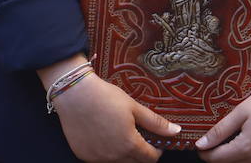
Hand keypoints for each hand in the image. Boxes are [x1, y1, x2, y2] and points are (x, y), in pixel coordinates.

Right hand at [51, 73, 178, 162]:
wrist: (75, 93)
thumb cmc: (106, 97)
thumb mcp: (134, 107)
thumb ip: (155, 123)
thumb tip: (176, 131)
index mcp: (129, 144)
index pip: (150, 159)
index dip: (156, 150)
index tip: (155, 141)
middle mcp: (113, 156)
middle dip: (140, 153)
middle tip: (138, 135)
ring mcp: (97, 158)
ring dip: (123, 154)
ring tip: (119, 133)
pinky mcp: (83, 155)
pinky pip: (100, 159)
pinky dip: (105, 152)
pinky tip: (104, 135)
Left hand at [195, 78, 250, 161]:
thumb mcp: (241, 111)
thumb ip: (220, 131)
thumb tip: (201, 145)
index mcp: (246, 148)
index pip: (217, 160)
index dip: (205, 153)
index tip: (201, 147)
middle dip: (221, 157)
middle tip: (218, 142)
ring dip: (239, 158)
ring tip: (238, 140)